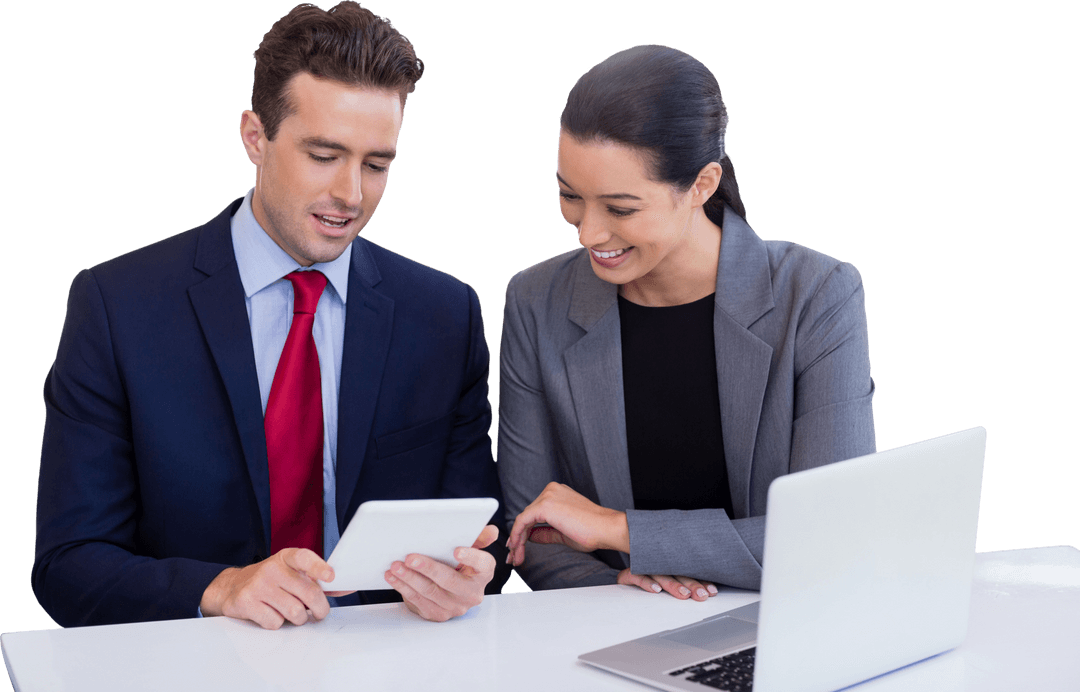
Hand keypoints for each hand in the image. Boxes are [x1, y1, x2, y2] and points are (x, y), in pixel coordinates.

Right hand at [200, 548, 352, 628]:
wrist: (233, 587)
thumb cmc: (271, 581)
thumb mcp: (292, 573)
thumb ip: (317, 581)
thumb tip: (347, 588)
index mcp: (286, 557)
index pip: (305, 558)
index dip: (319, 567)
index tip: (331, 577)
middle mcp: (272, 568)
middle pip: (308, 593)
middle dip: (320, 608)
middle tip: (320, 612)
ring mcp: (258, 585)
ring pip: (294, 611)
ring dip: (298, 618)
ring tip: (292, 612)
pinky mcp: (246, 602)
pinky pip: (275, 622)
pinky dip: (277, 623)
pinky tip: (271, 614)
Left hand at [384, 524, 497, 621]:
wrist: (450, 587)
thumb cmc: (460, 563)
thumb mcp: (471, 548)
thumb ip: (480, 538)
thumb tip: (492, 531)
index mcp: (484, 573)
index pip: (482, 564)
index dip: (471, 557)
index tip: (456, 550)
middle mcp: (472, 593)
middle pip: (450, 581)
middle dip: (428, 568)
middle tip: (410, 557)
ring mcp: (455, 607)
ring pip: (430, 592)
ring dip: (410, 578)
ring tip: (395, 566)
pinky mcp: (438, 614)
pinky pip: (418, 601)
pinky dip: (403, 588)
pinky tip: (393, 577)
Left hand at [506, 482, 628, 565]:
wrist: (606, 528)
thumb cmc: (592, 531)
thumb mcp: (563, 532)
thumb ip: (546, 532)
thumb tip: (531, 536)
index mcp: (557, 493)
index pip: (534, 513)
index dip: (524, 532)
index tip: (518, 547)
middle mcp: (551, 490)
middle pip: (527, 516)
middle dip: (518, 538)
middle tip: (514, 556)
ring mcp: (547, 496)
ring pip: (523, 519)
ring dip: (517, 540)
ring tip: (516, 557)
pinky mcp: (544, 505)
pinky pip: (523, 521)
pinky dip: (517, 536)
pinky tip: (517, 548)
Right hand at [617, 568, 718, 600]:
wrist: (620, 563)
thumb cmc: (649, 576)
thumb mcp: (668, 577)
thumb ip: (684, 581)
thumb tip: (707, 592)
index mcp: (669, 563)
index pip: (688, 571)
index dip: (701, 581)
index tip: (711, 592)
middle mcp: (657, 563)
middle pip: (677, 572)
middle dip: (691, 585)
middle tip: (701, 595)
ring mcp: (643, 567)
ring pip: (660, 574)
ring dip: (673, 585)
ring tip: (684, 594)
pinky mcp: (629, 574)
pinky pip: (637, 576)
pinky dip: (647, 582)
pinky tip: (656, 589)